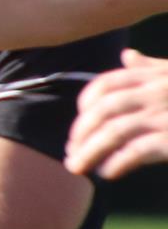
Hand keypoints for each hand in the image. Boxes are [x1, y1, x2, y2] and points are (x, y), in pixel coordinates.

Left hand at [68, 50, 167, 179]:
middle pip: (103, 110)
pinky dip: (118, 162)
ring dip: (90, 151)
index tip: (79, 123)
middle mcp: (156, 92)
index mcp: (155, 76)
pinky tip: (108, 173)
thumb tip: (126, 56)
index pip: (106, 84)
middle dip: (81, 132)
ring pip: (114, 131)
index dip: (86, 104)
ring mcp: (166, 114)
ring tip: (79, 167)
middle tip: (71, 153)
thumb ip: (151, 67)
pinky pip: (137, 151)